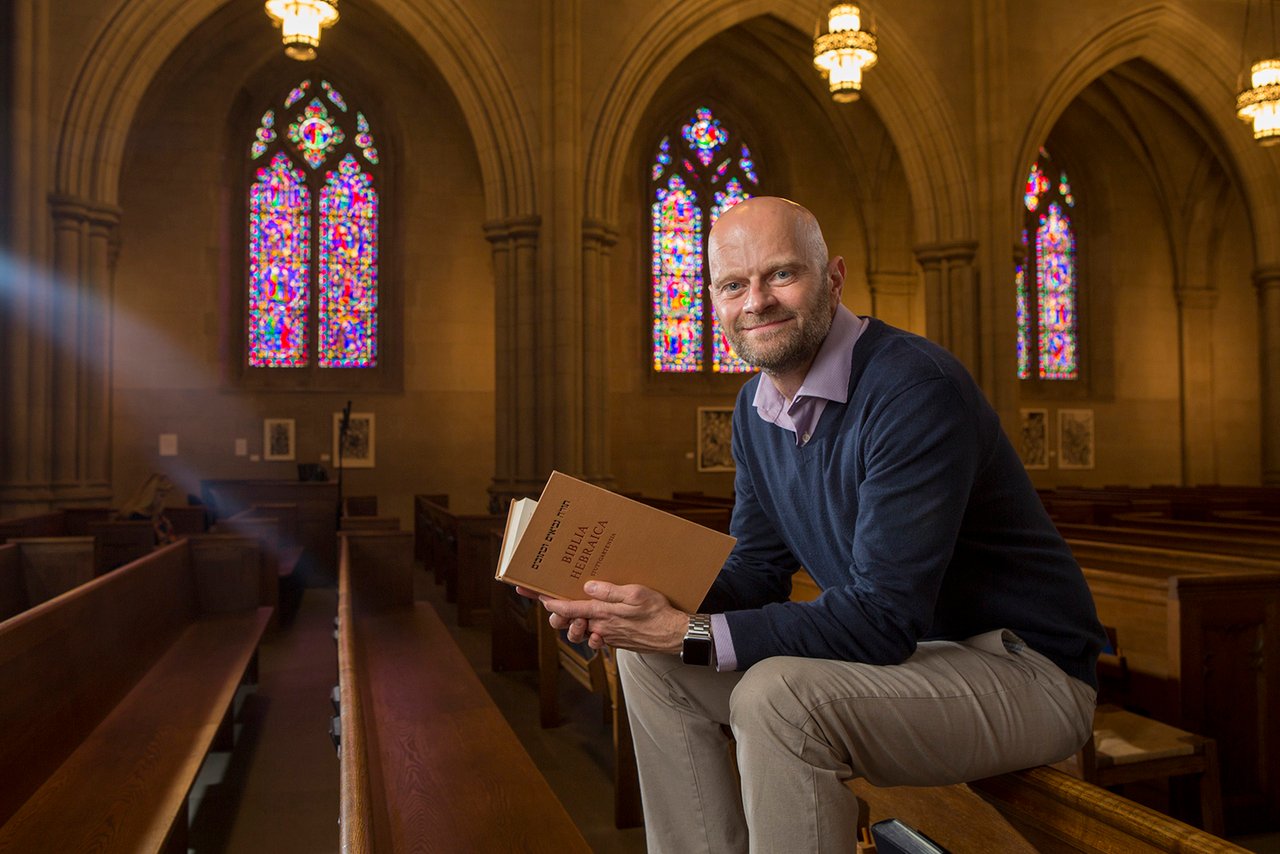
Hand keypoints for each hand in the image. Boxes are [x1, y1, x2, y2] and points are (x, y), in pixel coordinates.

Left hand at [539, 581, 688, 653]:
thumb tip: (588, 587)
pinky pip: (595, 634)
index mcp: (602, 613)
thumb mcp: (636, 593)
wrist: (673, 636)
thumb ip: (610, 591)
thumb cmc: (657, 613)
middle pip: (569, 622)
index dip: (548, 601)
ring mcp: (607, 636)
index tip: (533, 594)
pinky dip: (591, 628)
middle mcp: (600, 627)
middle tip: (554, 603)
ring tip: (578, 612)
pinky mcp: (615, 640)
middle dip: (558, 615)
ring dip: (575, 623)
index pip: (568, 608)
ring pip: (581, 631)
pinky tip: (597, 620)